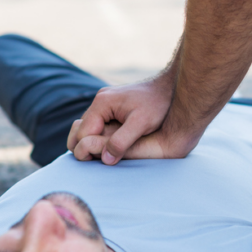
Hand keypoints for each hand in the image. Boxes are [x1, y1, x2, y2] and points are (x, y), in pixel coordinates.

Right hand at [67, 76, 196, 164]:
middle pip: (80, 130)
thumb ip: (122, 141)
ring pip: (88, 128)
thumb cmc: (158, 104)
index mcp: (102, 103)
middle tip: (99, 162)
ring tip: (107, 156)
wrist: (171, 89)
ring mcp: (104, 103)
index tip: (98, 163)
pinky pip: (99, 125)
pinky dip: (102, 137)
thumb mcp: (141, 124)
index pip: (83, 132)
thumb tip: (105, 159)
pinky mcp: (111, 107)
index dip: (87, 150)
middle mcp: (99, 101)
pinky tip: (114, 147)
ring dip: (94, 142)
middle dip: (86, 146)